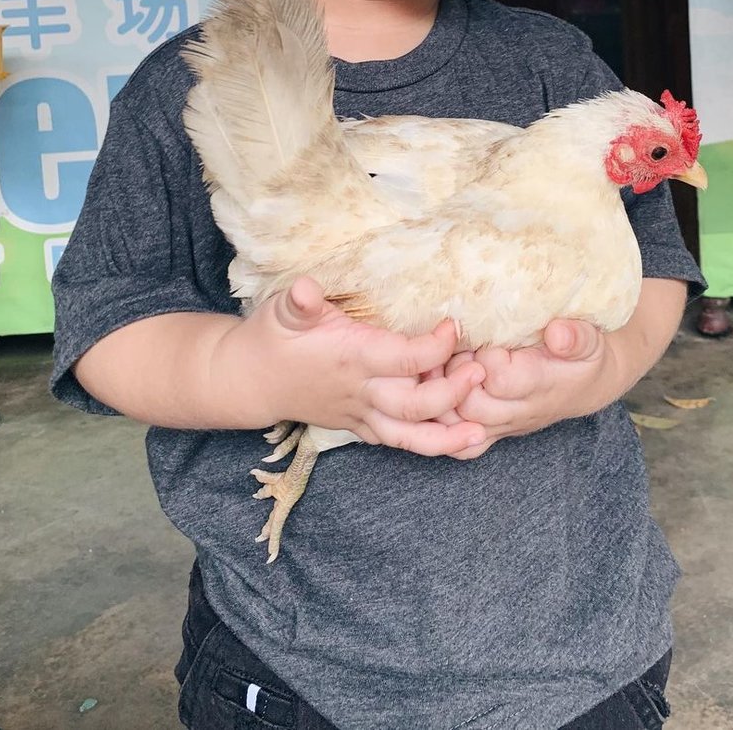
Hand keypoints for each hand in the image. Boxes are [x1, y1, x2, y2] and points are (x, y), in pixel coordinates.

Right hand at [212, 277, 488, 457]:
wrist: (251, 379)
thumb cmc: (272, 337)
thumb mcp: (283, 311)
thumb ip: (300, 301)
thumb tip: (306, 288)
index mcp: (351, 358)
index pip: (404, 358)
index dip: (435, 347)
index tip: (454, 326)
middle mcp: (361, 392)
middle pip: (415, 404)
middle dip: (452, 393)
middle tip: (481, 372)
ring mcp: (361, 414)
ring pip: (409, 436)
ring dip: (446, 437)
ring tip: (480, 434)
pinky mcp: (361, 426)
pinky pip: (399, 442)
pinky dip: (429, 445)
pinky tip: (458, 442)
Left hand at [430, 319, 620, 458]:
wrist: (586, 387)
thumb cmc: (585, 357)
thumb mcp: (591, 341)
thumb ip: (577, 337)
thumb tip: (557, 333)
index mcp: (540, 385)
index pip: (499, 378)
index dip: (483, 355)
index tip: (482, 334)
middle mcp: (518, 412)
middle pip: (471, 405)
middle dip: (456, 373)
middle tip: (457, 347)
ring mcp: (503, 426)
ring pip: (457, 425)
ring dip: (443, 393)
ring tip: (443, 363)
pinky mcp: (491, 432)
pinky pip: (459, 444)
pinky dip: (443, 421)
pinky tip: (440, 390)